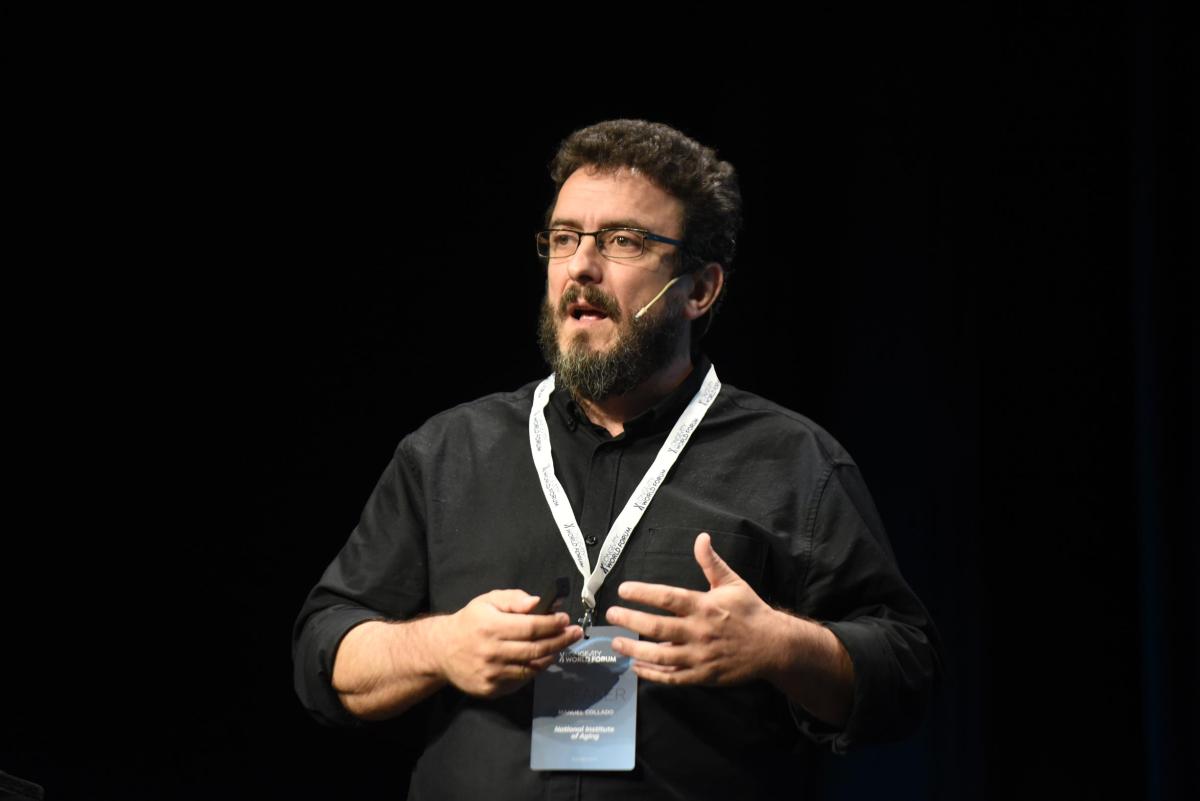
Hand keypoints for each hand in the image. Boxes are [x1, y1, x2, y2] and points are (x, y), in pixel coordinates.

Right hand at [436, 589, 582, 697]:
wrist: (442, 650)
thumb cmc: (470, 622)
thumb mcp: (487, 601)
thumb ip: (513, 599)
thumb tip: (537, 602)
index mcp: (491, 627)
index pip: (530, 627)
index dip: (552, 623)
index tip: (565, 618)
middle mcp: (491, 652)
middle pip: (536, 649)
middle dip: (560, 640)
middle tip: (575, 633)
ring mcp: (492, 674)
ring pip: (532, 667)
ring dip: (551, 656)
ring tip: (561, 645)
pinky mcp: (491, 689)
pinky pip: (521, 680)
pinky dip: (535, 669)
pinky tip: (542, 659)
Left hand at [604, 532, 783, 685]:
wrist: (774, 646)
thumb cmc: (750, 612)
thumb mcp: (732, 583)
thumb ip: (711, 563)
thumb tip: (701, 538)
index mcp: (704, 606)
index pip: (667, 598)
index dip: (643, 593)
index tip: (623, 589)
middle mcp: (699, 631)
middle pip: (657, 627)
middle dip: (630, 620)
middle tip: (611, 614)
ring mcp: (700, 656)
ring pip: (660, 655)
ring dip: (635, 649)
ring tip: (617, 642)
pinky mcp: (703, 676)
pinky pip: (672, 677)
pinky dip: (652, 674)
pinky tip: (636, 666)